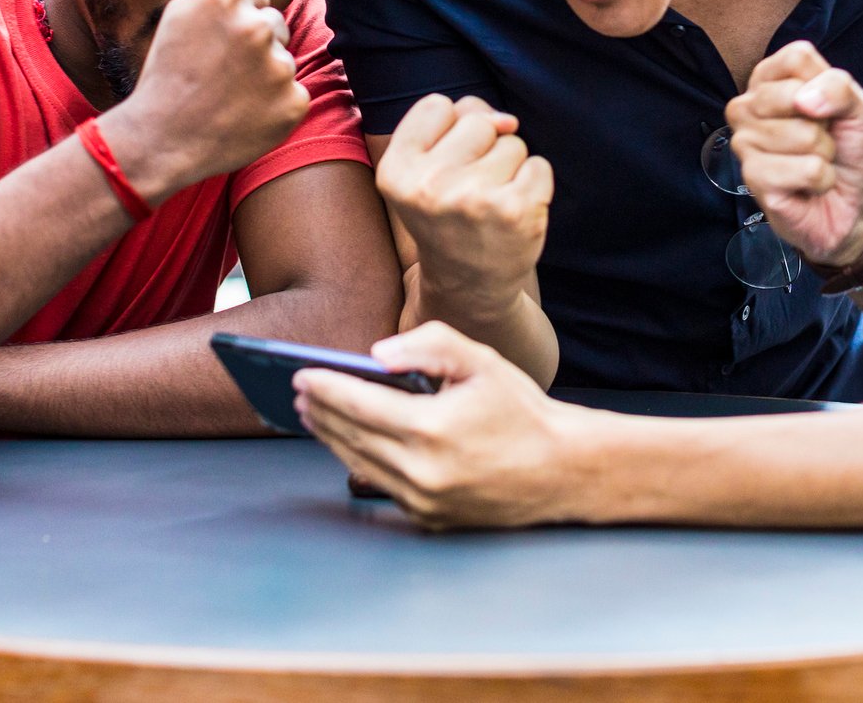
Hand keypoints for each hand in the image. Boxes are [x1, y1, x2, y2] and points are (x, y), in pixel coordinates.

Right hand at [104, 0, 308, 198]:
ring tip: (229, 98)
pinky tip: (244, 117)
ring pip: (283, 62)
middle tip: (224, 73)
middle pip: (275, 26)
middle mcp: (257, 27)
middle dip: (257, 46)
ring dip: (265, 77)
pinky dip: (275, 107)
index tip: (221, 43)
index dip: (238, 21)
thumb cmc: (165, 79)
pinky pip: (293, 95)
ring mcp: (279, 66)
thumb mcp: (176, 19)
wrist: (161, 140)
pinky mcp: (293, 102)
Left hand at [296, 322, 582, 527]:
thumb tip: (377, 353)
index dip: (325, 387)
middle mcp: (422, 472)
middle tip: (299, 391)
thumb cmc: (523, 411)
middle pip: (350, 436)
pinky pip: (380, 486)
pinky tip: (349, 442)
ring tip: (314, 414)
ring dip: (331, 436)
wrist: (563, 470)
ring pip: (358, 463)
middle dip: (320, 410)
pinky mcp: (428, 519)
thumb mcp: (482, 361)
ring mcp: (423, 501)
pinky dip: (359, 460)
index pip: (358, 404)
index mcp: (432, 429)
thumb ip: (429, 345)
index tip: (301, 374)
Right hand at [375, 94, 551, 317]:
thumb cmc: (448, 216)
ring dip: (510, 168)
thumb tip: (507, 120)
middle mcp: (429, 185)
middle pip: (477, 120)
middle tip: (470, 190)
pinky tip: (513, 212)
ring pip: (512, 142)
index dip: (448, 130)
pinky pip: (539, 165)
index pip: (436, 105)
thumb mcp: (425, 170)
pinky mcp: (515, 211)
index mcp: (395, 172)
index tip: (445, 166)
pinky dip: (534, 185)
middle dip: (483, 147)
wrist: (469, 287)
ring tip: (491, 202)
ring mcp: (474, 199)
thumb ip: (455, 125)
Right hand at [726, 41, 862, 265]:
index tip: (826, 108)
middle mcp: (747, 105)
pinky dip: (821, 179)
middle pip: (795, 95)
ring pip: (804, 135)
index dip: (826, 85)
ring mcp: (744, 141)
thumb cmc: (846, 149)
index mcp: (769, 78)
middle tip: (820, 139)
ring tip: (814, 162)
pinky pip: (806, 169)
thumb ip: (838, 88)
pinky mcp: (753, 177)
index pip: (796, 57)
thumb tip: (804, 100)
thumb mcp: (857, 108)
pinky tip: (808, 185)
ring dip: (824, 155)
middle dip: (825, 125)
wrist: (849, 202)